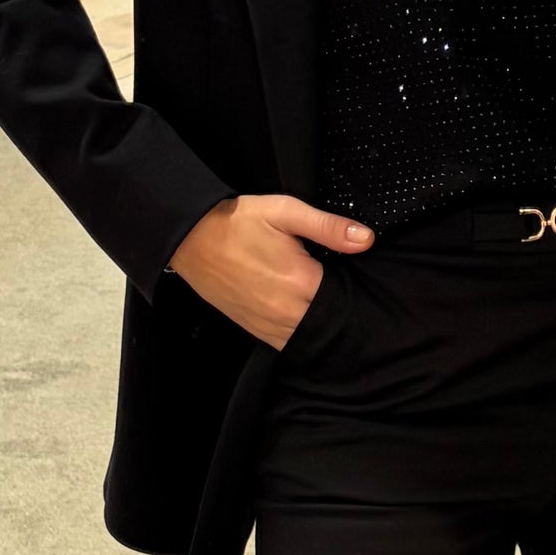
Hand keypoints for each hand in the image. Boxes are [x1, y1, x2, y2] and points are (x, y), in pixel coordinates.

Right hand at [167, 193, 372, 347]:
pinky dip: (298, 334)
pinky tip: (302, 318)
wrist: (191, 237)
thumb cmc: (238, 221)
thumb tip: (365, 239)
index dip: (354, 293)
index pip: (344, 301)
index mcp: (300, 283)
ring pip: (309, 339)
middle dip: (338, 312)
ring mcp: (267, 324)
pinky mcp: (253, 328)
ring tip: (323, 307)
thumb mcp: (286, 211)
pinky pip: (285, 343)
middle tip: (340, 293)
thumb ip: (328, 227)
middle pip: (329, 324)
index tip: (353, 280)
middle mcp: (286, 311)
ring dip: (319, 327)